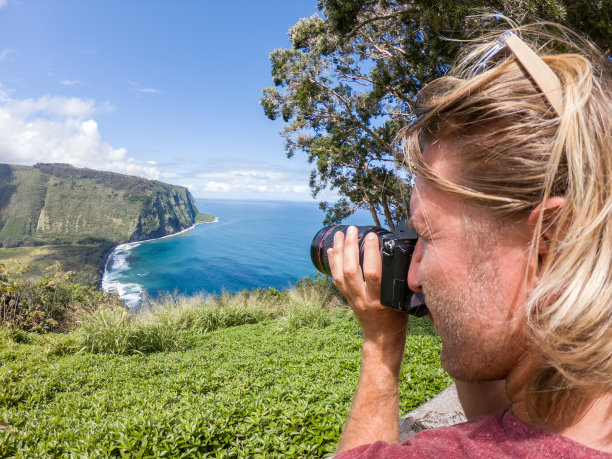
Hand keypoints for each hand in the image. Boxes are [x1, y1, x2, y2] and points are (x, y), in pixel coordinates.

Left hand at [327, 226, 408, 354]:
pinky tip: (331, 250)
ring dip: (338, 252)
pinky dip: (333, 263)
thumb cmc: (397, 319)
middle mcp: (364, 299)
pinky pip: (336, 279)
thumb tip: (403, 254)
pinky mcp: (347, 299)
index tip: (373, 235)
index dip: (371, 252)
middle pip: (351, 270)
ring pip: (340, 274)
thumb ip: (400, 281)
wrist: (382, 340)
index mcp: (382, 300)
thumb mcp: (404, 300)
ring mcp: (353, 299)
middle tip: (352, 229)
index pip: (373, 273)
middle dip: (349, 247)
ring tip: (339, 234)